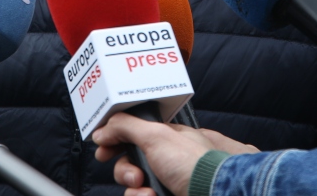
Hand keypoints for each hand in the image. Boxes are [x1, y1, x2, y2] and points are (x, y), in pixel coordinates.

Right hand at [92, 114, 257, 195]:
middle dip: (125, 170)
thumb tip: (103, 129)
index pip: (132, 135)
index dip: (115, 141)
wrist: (213, 193)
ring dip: (134, 189)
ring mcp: (166, 181)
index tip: (103, 149)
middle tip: (133, 176)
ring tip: (146, 189)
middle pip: (129, 163)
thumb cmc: (194, 164)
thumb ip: (126, 127)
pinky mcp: (164, 195)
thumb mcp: (156, 135)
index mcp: (165, 138)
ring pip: (133, 186)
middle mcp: (165, 159)